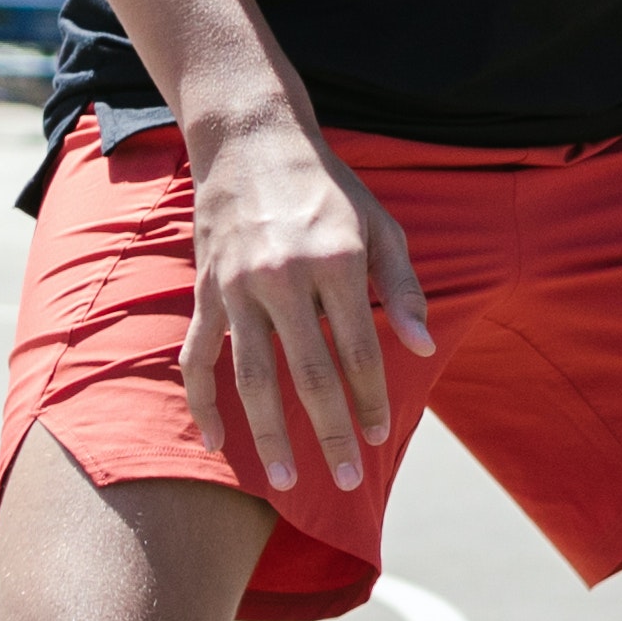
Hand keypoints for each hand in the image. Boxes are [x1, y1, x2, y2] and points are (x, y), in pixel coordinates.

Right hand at [178, 113, 435, 493]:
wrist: (250, 139)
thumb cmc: (327, 189)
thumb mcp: (380, 226)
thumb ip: (401, 288)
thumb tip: (423, 349)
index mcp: (333, 262)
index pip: (357, 350)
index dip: (370, 399)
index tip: (379, 436)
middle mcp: (282, 277)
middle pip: (308, 374)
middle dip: (330, 433)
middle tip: (349, 481)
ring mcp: (237, 287)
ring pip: (252, 376)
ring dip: (268, 434)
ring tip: (285, 480)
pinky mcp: (205, 290)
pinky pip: (198, 356)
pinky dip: (202, 402)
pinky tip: (216, 442)